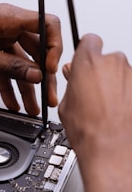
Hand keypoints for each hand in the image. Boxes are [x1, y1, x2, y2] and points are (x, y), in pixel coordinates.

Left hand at [0, 4, 61, 115]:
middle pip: (35, 50)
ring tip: (33, 106)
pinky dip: (8, 84)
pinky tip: (12, 101)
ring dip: (26, 86)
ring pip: (19, 63)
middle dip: (42, 76)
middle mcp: (5, 25)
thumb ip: (11, 67)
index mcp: (7, 17)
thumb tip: (36, 74)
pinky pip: (4, 68)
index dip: (54, 48)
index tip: (50, 70)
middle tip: (48, 97)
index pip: (47, 25)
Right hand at [59, 33, 131, 173]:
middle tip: (91, 92)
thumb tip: (74, 79)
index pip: (89, 41)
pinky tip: (117, 112)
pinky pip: (131, 87)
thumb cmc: (89, 130)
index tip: (82, 64)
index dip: (84, 52)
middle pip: (106, 59)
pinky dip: (126, 96)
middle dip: (100, 72)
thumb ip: (71, 84)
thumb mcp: (65, 104)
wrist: (113, 150)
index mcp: (89, 62)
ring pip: (121, 74)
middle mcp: (114, 63)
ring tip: (105, 107)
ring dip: (114, 85)